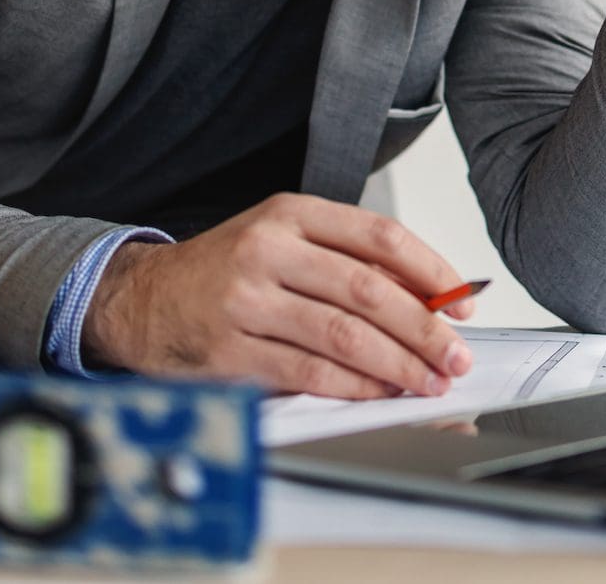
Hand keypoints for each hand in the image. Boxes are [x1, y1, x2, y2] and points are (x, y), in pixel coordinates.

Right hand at [80, 193, 477, 398]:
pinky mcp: (231, 352)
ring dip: (397, 365)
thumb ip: (349, 261)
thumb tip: (430, 298)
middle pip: (368, 290)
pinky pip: (309, 374)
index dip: (432, 272)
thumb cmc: (225, 272)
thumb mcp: (283, 241)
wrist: (142, 301)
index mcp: (290, 214)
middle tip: (455, 355)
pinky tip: (379, 392)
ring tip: (427, 380)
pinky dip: (354, 387)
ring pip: (343, 336)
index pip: (379, 236)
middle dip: (424, 329)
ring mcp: (245, 301)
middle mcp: (267, 250)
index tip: (463, 302)